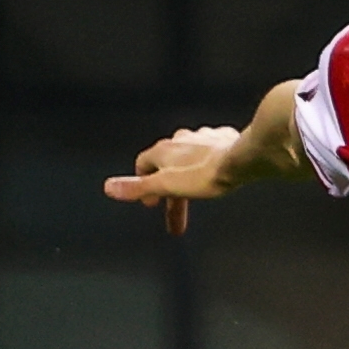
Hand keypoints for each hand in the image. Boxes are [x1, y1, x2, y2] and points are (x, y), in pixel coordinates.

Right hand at [104, 125, 245, 234]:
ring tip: (195, 189)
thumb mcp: (166, 186)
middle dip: (169, 189)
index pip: (143, 164)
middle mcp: (180, 139)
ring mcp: (202, 137)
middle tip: (176, 212)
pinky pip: (211, 148)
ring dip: (187, 172)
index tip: (150, 202)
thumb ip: (139, 187)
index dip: (143, 184)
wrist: (241, 159)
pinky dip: (208, 161)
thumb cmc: (204, 175)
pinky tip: (217, 170)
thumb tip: (108, 187)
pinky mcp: (222, 138)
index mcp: (163, 150)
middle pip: (167, 165)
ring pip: (188, 154)